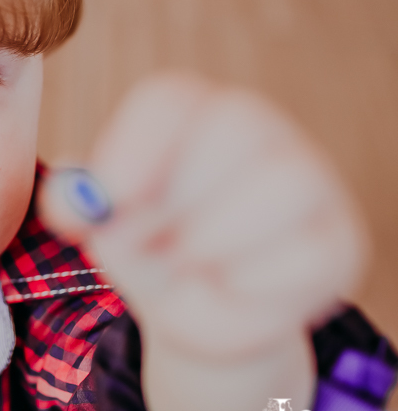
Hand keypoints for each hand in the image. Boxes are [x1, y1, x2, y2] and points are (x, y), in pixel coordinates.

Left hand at [38, 73, 368, 410]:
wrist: (197, 311)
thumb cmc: (147, 249)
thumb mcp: (104, 228)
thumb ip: (79, 208)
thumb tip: (72, 199)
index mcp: (189, 114)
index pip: (172, 99)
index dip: (135, 145)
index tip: (110, 197)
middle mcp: (257, 129)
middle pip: (235, 127)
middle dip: (178, 199)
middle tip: (149, 241)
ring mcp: (307, 179)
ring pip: (282, 183)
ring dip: (215, 238)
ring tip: (187, 261)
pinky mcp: (338, 238)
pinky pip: (306, 252)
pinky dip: (253, 281)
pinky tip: (231, 285)